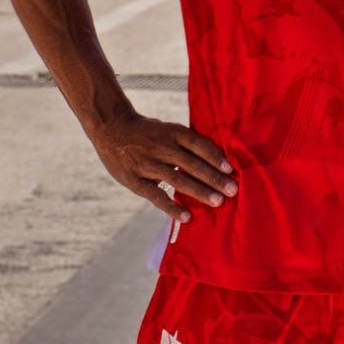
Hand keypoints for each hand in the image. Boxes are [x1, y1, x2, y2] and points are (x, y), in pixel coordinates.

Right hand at [89, 109, 236, 221]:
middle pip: (193, 164)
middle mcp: (163, 147)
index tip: (231, 169)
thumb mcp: (167, 129)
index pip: (199, 145)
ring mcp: (149, 164)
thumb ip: (185, 143)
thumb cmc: (147, 131)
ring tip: (218, 202)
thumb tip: (212, 158)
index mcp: (173, 132)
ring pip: (179, 180)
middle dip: (214, 178)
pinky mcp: (135, 180)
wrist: (111, 127)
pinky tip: (187, 217)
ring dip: (200, 192)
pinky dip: (172, 207)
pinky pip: (156, 196)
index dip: (216, 157)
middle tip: (233, 190)